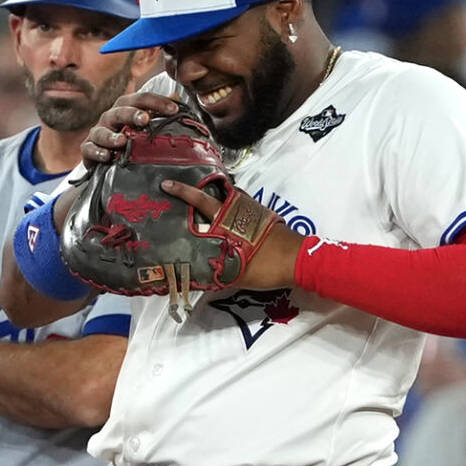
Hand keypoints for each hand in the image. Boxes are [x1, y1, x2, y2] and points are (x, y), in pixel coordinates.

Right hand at [82, 90, 181, 164]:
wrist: (105, 159)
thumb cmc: (128, 141)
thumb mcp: (144, 129)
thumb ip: (159, 117)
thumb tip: (179, 103)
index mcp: (126, 108)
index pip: (141, 99)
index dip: (157, 102)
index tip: (174, 109)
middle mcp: (111, 117)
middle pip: (120, 110)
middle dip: (132, 114)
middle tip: (145, 119)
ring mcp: (98, 132)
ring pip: (102, 130)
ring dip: (112, 136)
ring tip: (122, 141)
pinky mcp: (87, 148)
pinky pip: (89, 148)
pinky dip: (97, 152)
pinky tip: (106, 156)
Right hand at [158, 177, 300, 291]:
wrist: (299, 260)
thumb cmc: (267, 266)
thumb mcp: (238, 274)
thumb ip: (218, 274)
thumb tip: (199, 281)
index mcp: (229, 220)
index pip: (202, 201)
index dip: (183, 192)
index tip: (166, 184)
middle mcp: (240, 209)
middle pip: (216, 194)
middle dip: (199, 192)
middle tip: (182, 193)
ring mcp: (254, 210)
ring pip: (230, 200)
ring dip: (217, 200)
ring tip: (202, 207)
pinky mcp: (264, 217)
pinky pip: (241, 208)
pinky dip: (230, 210)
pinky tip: (226, 222)